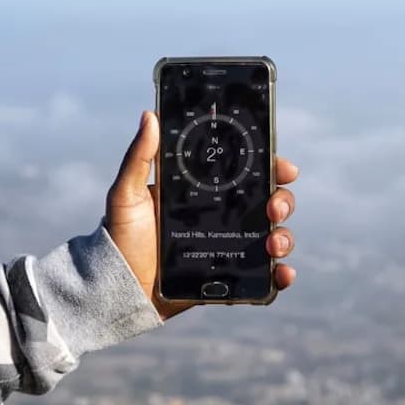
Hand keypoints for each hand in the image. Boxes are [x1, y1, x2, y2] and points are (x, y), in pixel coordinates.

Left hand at [105, 111, 298, 318]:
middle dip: (283, 200)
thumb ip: (138, 158)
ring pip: (273, 235)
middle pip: (269, 201)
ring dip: (285, 236)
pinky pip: (265, 276)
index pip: (246, 171)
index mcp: (204, 191)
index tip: (282, 164)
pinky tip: (282, 273)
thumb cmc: (120, 238)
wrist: (119, 289)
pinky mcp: (230, 277)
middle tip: (274, 207)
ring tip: (274, 243)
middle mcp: (222, 216)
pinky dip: (281, 274)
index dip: (270, 164)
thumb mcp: (126, 195)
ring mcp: (229, 247)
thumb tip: (150, 115)